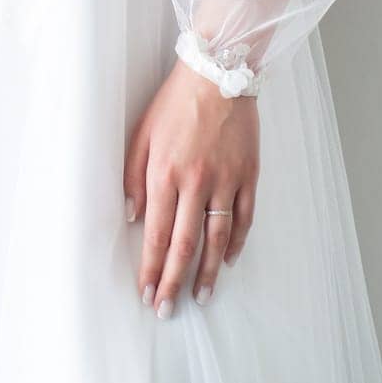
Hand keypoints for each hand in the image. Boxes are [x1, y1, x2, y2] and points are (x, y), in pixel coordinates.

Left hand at [123, 58, 258, 316]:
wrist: (219, 72)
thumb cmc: (175, 102)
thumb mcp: (141, 133)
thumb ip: (133, 176)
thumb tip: (133, 216)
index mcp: (165, 172)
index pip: (156, 234)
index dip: (151, 269)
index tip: (147, 294)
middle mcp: (196, 182)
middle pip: (184, 245)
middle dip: (173, 282)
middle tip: (167, 311)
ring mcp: (225, 180)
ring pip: (217, 239)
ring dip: (207, 272)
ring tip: (200, 297)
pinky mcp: (249, 175)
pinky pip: (243, 218)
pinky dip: (236, 243)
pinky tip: (228, 260)